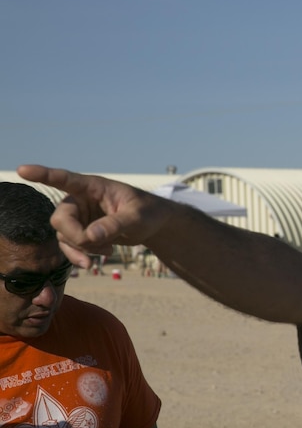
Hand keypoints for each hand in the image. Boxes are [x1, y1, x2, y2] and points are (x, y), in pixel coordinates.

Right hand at [16, 165, 173, 266]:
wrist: (153, 225)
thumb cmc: (148, 213)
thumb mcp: (138, 218)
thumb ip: (116, 224)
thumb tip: (90, 236)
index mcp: (93, 187)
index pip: (64, 178)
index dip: (43, 174)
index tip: (23, 169)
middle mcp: (80, 200)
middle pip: (60, 219)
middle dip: (75, 236)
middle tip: (96, 243)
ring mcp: (78, 216)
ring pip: (63, 235)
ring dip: (82, 248)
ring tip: (108, 251)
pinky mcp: (80, 231)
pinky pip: (69, 246)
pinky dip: (81, 255)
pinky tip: (102, 257)